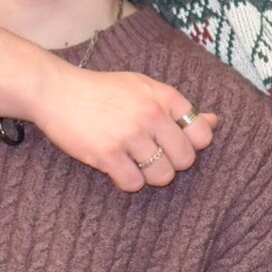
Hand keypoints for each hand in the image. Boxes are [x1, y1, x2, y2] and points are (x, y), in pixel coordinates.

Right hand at [35, 60, 218, 191]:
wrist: (56, 91)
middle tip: (150, 156)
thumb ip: (178, 108)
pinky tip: (116, 168)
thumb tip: (215, 122)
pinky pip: (133, 184)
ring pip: (162, 176)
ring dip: (149, 175)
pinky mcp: (107, 153)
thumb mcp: (144, 88)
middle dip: (171, 164)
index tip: (172, 143)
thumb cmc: (103, 91)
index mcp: (165, 96)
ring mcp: (130, 134)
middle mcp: (151, 114)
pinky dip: (127, 181)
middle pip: (185, 160)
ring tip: (133, 162)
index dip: (190, 144)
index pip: (202, 134)